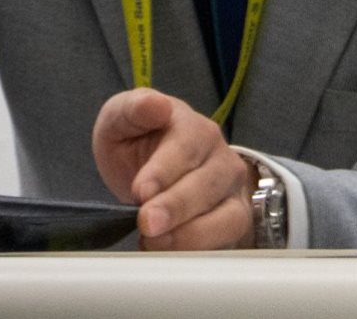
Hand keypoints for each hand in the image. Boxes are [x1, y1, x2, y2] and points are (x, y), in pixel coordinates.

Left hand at [92, 88, 254, 249]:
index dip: (163, 170)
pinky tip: (170, 252)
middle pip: (207, 183)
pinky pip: (230, 237)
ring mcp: (231, 189)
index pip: (185, 146)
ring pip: (226, 214)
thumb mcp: (121, 120)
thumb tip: (156, 105)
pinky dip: (202, 248)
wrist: (152, 170)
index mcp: (192, 126)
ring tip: (154, 242)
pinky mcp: (234, 219)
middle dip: (176, 207)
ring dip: (191, 234)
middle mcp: (220, 156)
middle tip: (147, 223)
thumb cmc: (138, 142)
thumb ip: (134, 109)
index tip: (140, 191)